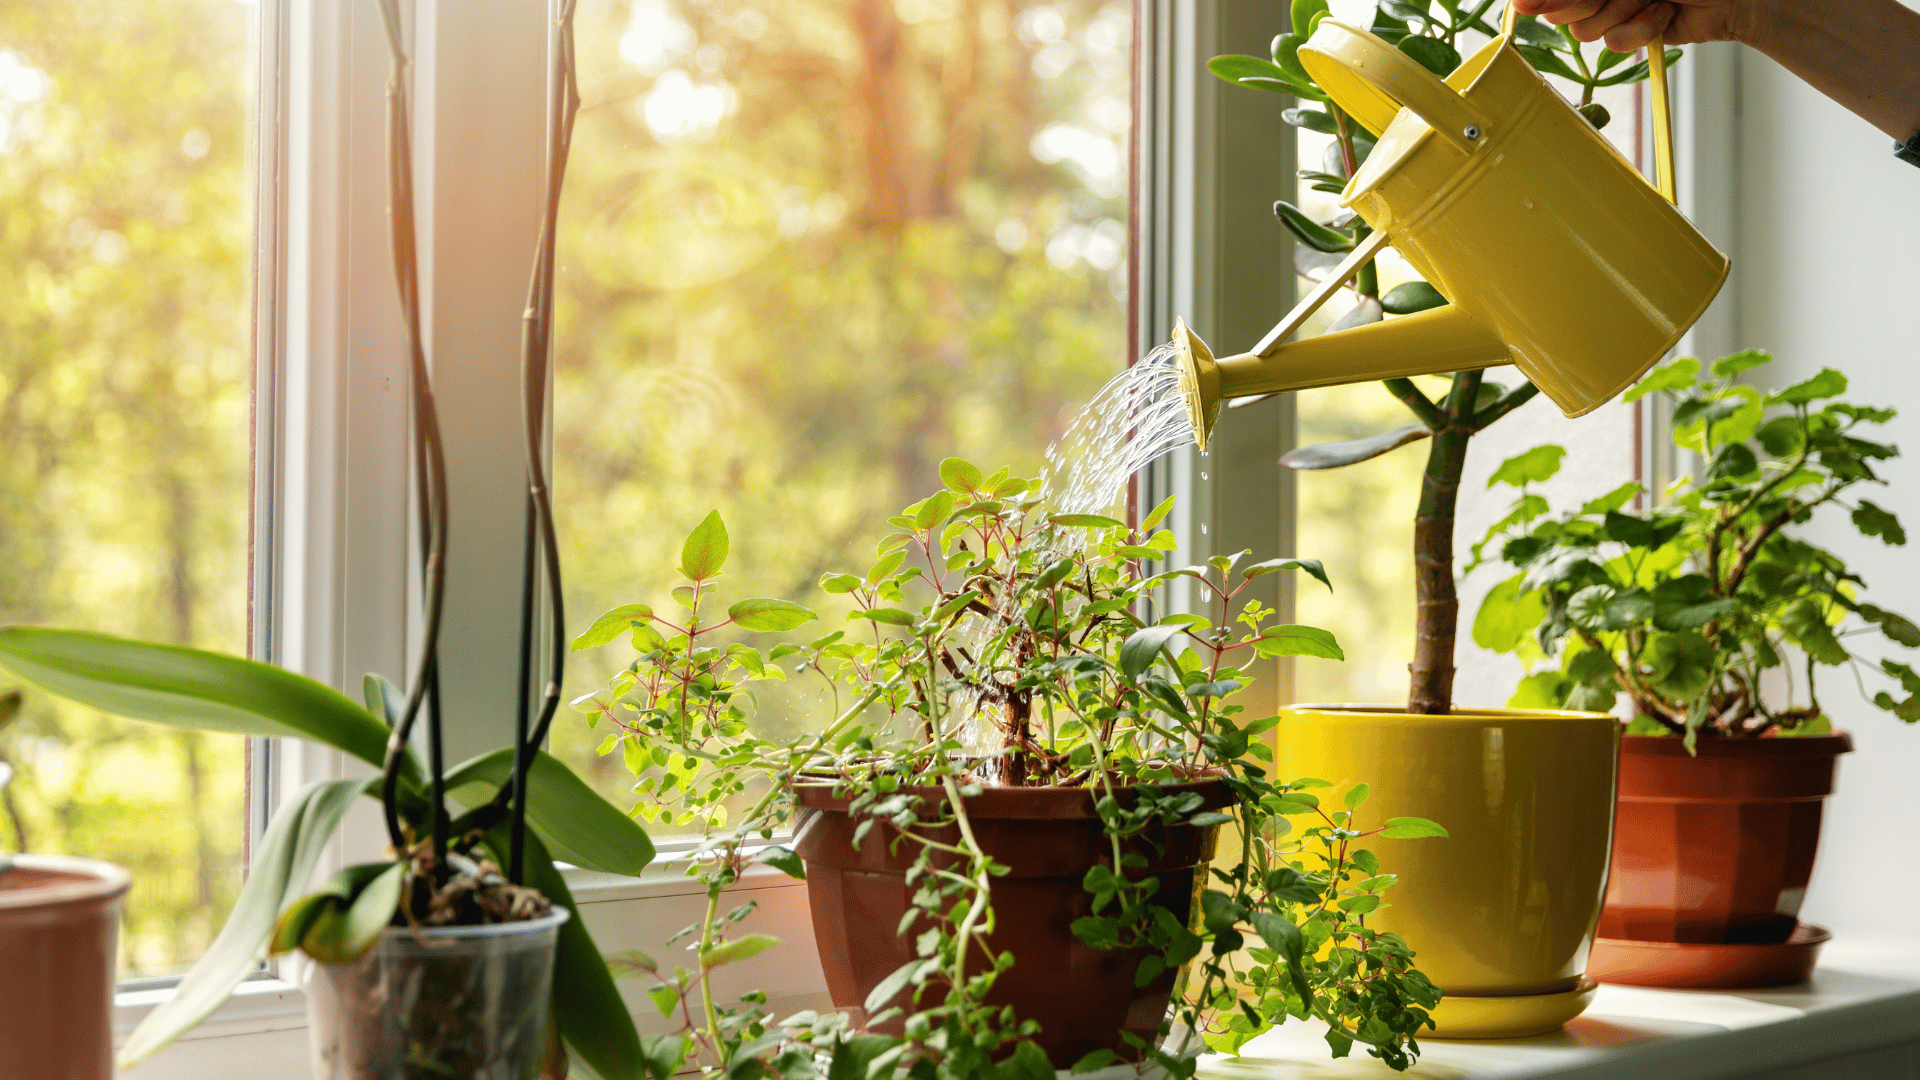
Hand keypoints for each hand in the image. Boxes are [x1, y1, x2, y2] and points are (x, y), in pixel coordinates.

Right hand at [1508, 0, 1752, 51]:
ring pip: (1586, 31)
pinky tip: (1663, 13)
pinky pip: (1614, 44)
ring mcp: (1614, 7)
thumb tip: (1534, 0)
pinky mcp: (1631, 32)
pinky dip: (1642, 29)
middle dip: (1595, 2)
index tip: (1524, 4)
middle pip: (1564, 9)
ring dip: (1625, 13)